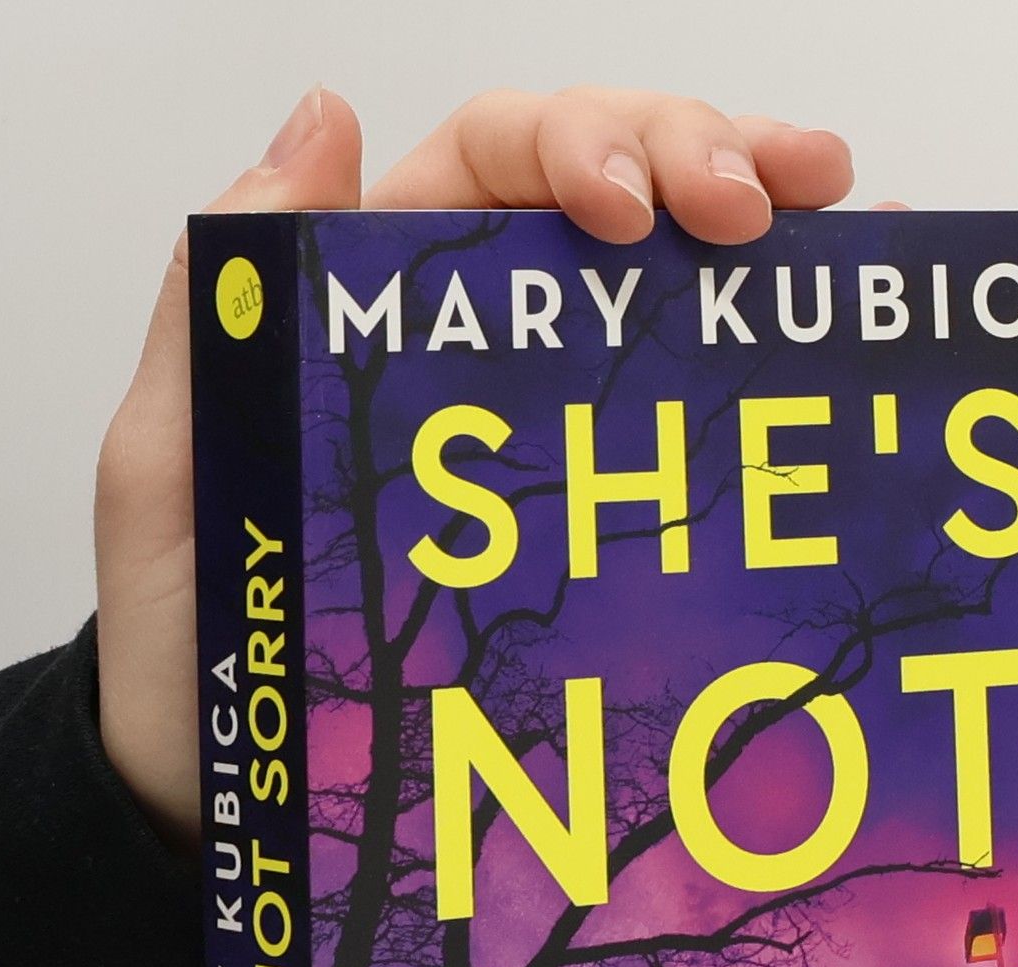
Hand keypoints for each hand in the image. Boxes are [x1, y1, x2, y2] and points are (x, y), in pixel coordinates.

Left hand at [94, 86, 857, 842]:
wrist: (238, 796)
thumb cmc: (197, 643)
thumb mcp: (171, 468)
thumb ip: (215, 301)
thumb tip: (325, 120)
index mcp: (373, 301)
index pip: (496, 160)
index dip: (583, 145)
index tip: (634, 216)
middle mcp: (475, 341)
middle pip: (607, 187)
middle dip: (702, 157)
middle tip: (771, 208)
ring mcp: (551, 425)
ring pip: (669, 274)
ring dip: (765, 219)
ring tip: (846, 221)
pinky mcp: (601, 516)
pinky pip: (695, 405)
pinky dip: (776, 344)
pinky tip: (847, 313)